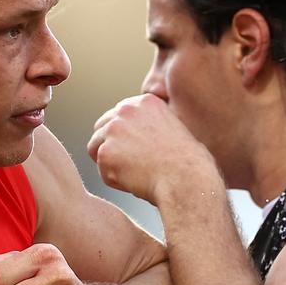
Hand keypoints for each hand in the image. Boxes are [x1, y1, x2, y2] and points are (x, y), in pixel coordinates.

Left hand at [87, 94, 216, 204]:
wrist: (186, 178)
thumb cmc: (189, 162)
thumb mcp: (175, 128)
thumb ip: (152, 124)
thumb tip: (138, 135)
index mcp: (144, 102)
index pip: (117, 115)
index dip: (124, 136)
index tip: (135, 151)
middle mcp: (125, 110)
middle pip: (101, 128)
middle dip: (111, 147)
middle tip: (130, 165)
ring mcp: (113, 131)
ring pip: (96, 149)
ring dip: (111, 163)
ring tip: (135, 174)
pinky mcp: (105, 153)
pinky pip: (102, 171)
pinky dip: (115, 181)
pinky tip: (136, 182)